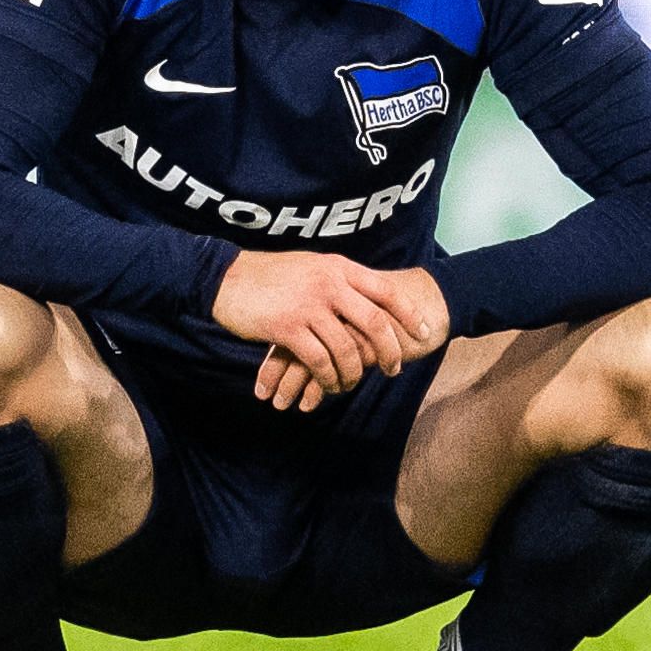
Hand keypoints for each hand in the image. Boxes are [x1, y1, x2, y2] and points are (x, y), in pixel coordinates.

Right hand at [215, 250, 436, 411]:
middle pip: (374, 322)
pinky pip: (319, 361)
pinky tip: (328, 384)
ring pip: (347, 348)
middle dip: (390, 350)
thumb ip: (338, 279)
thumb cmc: (269, 275)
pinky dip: (327, 378)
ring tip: (352, 382)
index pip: (386, 290)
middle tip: (394, 369)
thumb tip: (366, 294)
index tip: (425, 331)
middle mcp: (329, 284)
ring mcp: (309, 305)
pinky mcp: (288, 327)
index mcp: (338, 267)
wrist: (225, 278)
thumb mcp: (311, 266)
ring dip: (354, 372)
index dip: (409, 313)